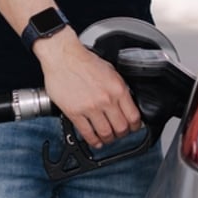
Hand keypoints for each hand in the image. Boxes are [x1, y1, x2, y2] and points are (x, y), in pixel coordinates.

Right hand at [34, 30, 141, 148]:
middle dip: (122, 134)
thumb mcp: (110, 70)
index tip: (133, 128)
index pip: (133, 116)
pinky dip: (92, 141)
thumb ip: (119, 87)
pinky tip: (94, 141)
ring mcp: (90, 108)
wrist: (63, 56)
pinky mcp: (74, 113)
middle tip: (120, 134)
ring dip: (108, 139)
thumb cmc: (84, 60)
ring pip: (105, 133)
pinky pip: (87, 133)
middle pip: (121, 128)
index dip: (135, 126)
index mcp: (117, 88)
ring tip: (107, 138)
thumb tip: (126, 102)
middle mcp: (106, 99)